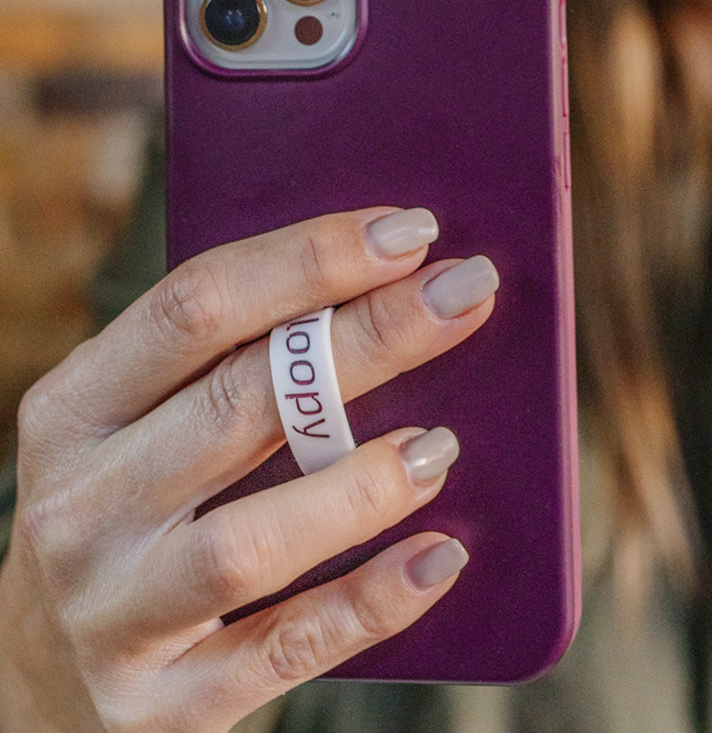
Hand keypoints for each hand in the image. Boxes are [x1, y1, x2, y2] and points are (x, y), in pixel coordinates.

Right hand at [0, 207, 497, 732]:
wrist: (37, 676)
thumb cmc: (123, 512)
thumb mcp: (136, 427)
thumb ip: (228, 369)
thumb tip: (382, 296)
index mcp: (75, 409)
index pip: (194, 307)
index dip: (307, 260)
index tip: (408, 232)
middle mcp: (80, 504)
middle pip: (240, 402)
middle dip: (367, 338)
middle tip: (463, 295)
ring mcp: (113, 610)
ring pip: (248, 540)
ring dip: (362, 485)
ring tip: (445, 443)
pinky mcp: (160, 703)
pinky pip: (282, 649)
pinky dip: (368, 602)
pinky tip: (440, 558)